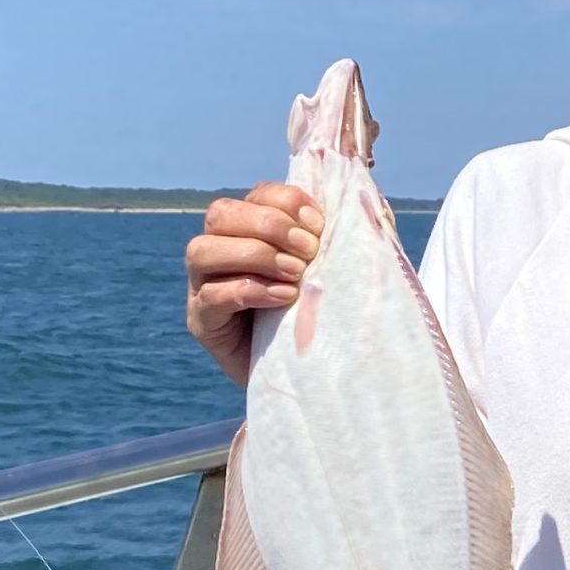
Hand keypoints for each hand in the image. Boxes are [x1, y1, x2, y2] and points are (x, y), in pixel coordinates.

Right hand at [185, 184, 324, 386]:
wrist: (311, 375)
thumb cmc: (326, 316)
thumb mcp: (337, 270)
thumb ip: (344, 237)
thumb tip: (367, 201)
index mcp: (252, 229)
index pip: (256, 194)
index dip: (286, 201)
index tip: (319, 224)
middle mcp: (220, 251)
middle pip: (220, 214)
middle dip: (268, 225)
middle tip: (308, 250)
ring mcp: (203, 285)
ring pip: (201, 250)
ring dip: (254, 255)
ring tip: (295, 275)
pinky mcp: (202, 321)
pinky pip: (210, 295)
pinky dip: (248, 289)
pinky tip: (283, 298)